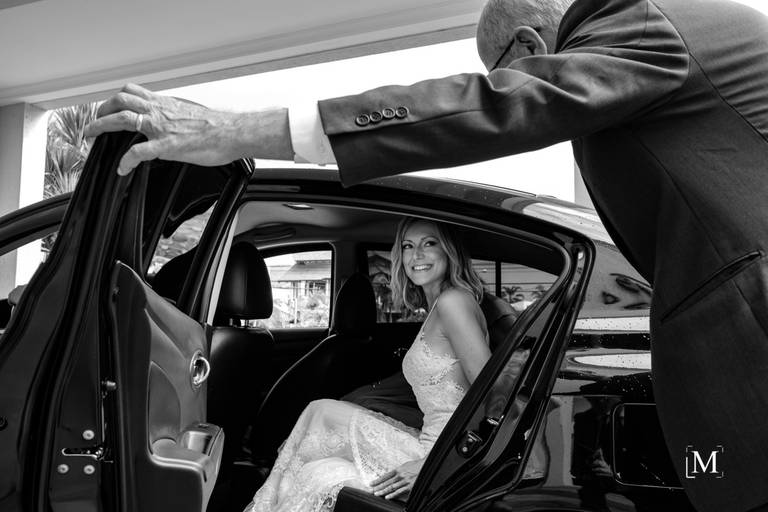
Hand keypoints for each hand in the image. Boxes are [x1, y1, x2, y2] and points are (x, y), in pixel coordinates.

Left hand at [84, 83, 291, 174]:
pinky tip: (122, 169)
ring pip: (121, 119)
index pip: (133, 91)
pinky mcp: (166, 146)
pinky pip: (137, 153)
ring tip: (92, 136)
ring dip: (101, 126)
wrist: (232, 132)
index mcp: (166, 103)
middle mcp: (159, 111)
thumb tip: (172, 120)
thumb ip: (176, 115)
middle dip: (101, 109)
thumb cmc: (218, 126)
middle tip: (95, 121)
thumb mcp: (191, 113)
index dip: (116, 98)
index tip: (110, 107)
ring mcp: (161, 128)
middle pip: (120, 100)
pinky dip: (125, 161)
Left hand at [371, 458, 423, 500]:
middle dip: (378, 487)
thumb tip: (391, 475)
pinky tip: (387, 497)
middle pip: (387, 482)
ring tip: (377, 494)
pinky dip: (393, 494)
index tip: (371, 483)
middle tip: (371, 490)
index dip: (378, 480)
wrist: (426, 465)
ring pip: (391, 487)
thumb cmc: (416, 466)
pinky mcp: (410, 486)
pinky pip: (399, 491)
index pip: (385, 476)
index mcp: (398, 469)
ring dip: (383, 491)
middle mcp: (400, 475)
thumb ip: (398, 471)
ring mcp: (404, 481)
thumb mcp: (405, 466)